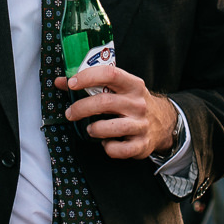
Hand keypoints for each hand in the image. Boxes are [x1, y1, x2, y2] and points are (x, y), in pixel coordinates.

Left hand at [57, 66, 177, 160]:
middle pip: (105, 102)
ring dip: (94, 129)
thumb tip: (60, 82)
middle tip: (70, 113)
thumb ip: (89, 84)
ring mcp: (141, 125)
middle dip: (81, 108)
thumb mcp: (117, 89)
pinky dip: (108, 147)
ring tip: (90, 129)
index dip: (88, 77)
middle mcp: (138, 103)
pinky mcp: (141, 144)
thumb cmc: (131, 103)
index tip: (72, 83)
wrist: (163, 123)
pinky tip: (106, 142)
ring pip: (111, 127)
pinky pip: (119, 149)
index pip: (110, 74)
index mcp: (133, 85)